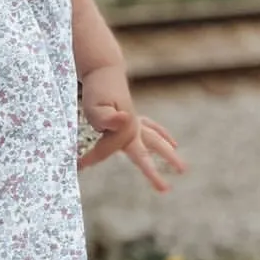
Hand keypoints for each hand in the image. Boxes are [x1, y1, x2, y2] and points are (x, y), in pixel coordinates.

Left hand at [79, 64, 186, 192]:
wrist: (103, 69)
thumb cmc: (96, 89)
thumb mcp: (96, 104)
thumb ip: (108, 117)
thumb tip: (125, 120)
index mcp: (125, 129)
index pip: (107, 151)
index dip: (91, 157)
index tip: (76, 165)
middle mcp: (134, 127)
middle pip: (146, 153)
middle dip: (152, 173)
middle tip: (165, 190)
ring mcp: (136, 121)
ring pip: (155, 141)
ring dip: (167, 154)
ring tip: (182, 169)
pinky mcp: (135, 116)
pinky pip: (152, 129)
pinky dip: (162, 135)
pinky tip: (173, 142)